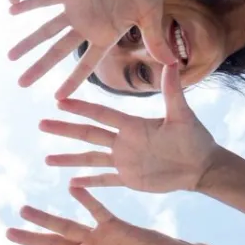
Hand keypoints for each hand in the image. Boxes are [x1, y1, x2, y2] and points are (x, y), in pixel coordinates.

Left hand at [8, 0, 176, 98]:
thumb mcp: (152, 14)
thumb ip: (155, 40)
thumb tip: (173, 65)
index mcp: (106, 35)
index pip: (86, 64)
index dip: (72, 81)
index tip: (57, 98)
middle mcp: (88, 26)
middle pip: (58, 52)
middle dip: (40, 68)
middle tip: (21, 84)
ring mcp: (77, 9)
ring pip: (47, 29)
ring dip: (29, 42)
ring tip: (10, 57)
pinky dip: (29, 4)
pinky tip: (11, 12)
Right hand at [42, 65, 218, 192]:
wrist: (202, 166)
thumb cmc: (195, 138)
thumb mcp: (182, 114)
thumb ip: (172, 91)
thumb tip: (172, 61)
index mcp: (132, 125)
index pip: (101, 114)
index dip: (80, 109)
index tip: (59, 101)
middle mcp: (123, 141)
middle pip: (88, 134)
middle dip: (64, 130)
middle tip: (41, 125)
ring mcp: (123, 161)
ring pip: (90, 158)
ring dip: (69, 159)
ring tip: (47, 158)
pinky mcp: (129, 178)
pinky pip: (105, 180)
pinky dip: (89, 183)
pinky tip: (72, 184)